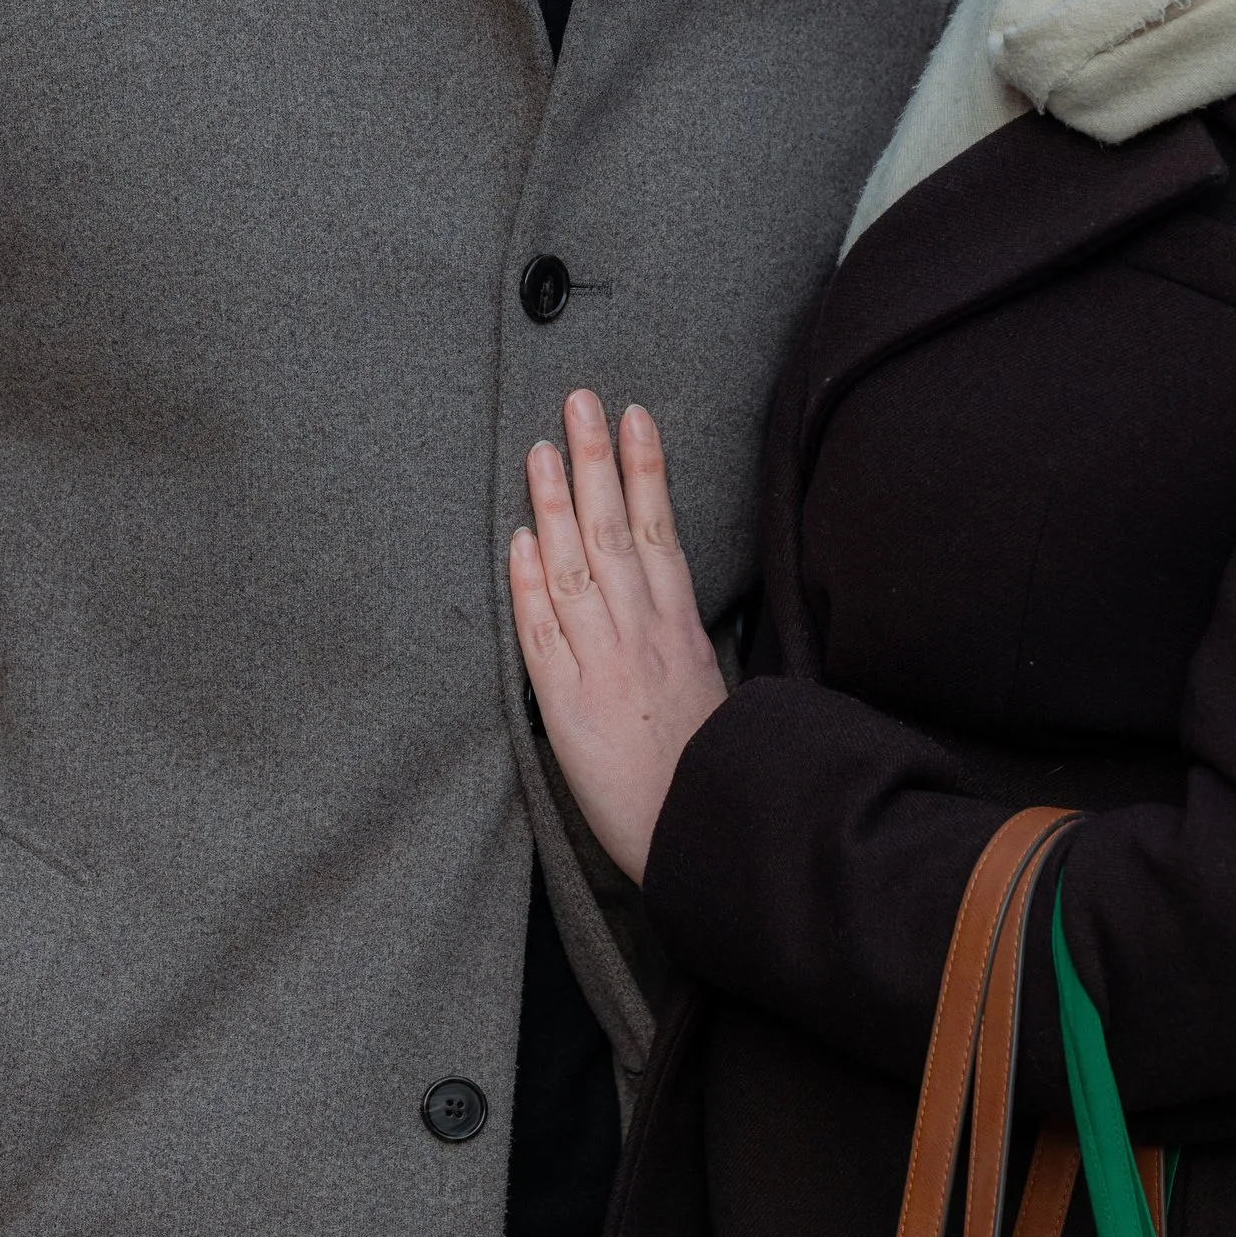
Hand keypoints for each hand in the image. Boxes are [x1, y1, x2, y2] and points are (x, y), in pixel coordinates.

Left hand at [508, 390, 726, 885]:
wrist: (703, 836)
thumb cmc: (710, 772)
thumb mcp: (715, 695)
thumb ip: (687, 644)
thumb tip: (669, 603)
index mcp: (683, 631)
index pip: (660, 531)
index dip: (646, 471)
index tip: (636, 418)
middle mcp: (644, 635)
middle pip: (615, 531)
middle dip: (598, 460)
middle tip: (580, 400)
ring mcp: (605, 665)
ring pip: (575, 568)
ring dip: (556, 503)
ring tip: (541, 449)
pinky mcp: (568, 706)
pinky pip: (544, 634)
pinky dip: (530, 584)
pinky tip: (520, 539)